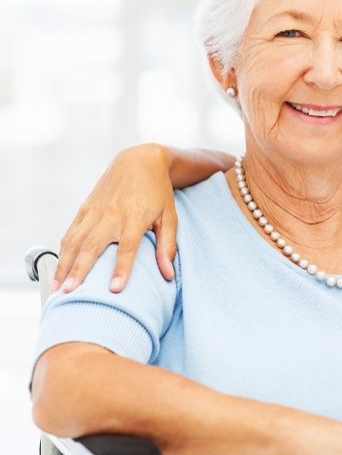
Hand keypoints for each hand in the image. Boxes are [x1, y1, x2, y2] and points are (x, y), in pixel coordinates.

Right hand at [56, 144, 177, 292]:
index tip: (115, 290)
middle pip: (92, 246)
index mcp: (135, 218)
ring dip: (64, 265)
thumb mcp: (170, 216)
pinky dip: (63, 251)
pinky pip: (71, 232)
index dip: (122, 269)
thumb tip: (169, 274)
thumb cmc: (158, 192)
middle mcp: (111, 215)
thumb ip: (168, 246)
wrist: (139, 161)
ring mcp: (95, 211)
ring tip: (58, 288)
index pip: (128, 247)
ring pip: (75, 241)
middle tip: (70, 293)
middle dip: (80, 271)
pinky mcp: (85, 208)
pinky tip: (59, 268)